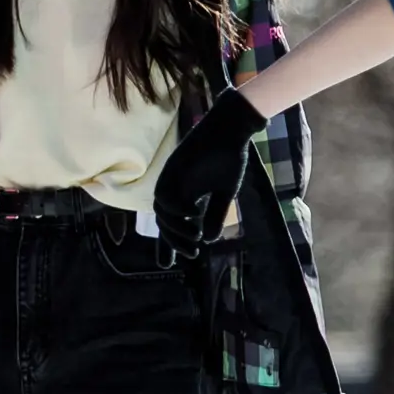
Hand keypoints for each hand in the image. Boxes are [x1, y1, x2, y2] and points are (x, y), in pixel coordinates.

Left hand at [151, 88, 266, 252]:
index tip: (167, 265)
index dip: (167, 245)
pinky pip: (169, 195)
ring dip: (176, 229)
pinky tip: (195, 216)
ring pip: (163, 211)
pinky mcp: (175, 168)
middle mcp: (172, 186)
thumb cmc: (227, 157)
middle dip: (174, 242)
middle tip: (191, 254)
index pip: (168, 223)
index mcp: (181, 193)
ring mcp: (172, 177)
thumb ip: (214, 215)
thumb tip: (209, 240)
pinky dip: (178, 210)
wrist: (230, 128)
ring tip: (194, 237)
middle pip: (163, 221)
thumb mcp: (223, 193)